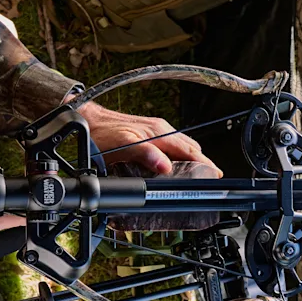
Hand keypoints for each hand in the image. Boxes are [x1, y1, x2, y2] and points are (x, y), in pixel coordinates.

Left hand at [77, 102, 221, 175]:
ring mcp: (155, 131)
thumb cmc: (102, 132)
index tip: (214, 176)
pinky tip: (174, 165)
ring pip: (181, 146)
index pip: (190, 150)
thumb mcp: (123, 145)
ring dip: (192, 159)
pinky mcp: (148, 134)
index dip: (204, 164)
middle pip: (190, 148)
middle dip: (202, 163)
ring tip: (197, 175)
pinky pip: (171, 145)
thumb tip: (165, 165)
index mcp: (160, 133)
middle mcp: (160, 130)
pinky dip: (179, 156)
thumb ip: (145, 154)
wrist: (87, 120)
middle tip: (209, 180)